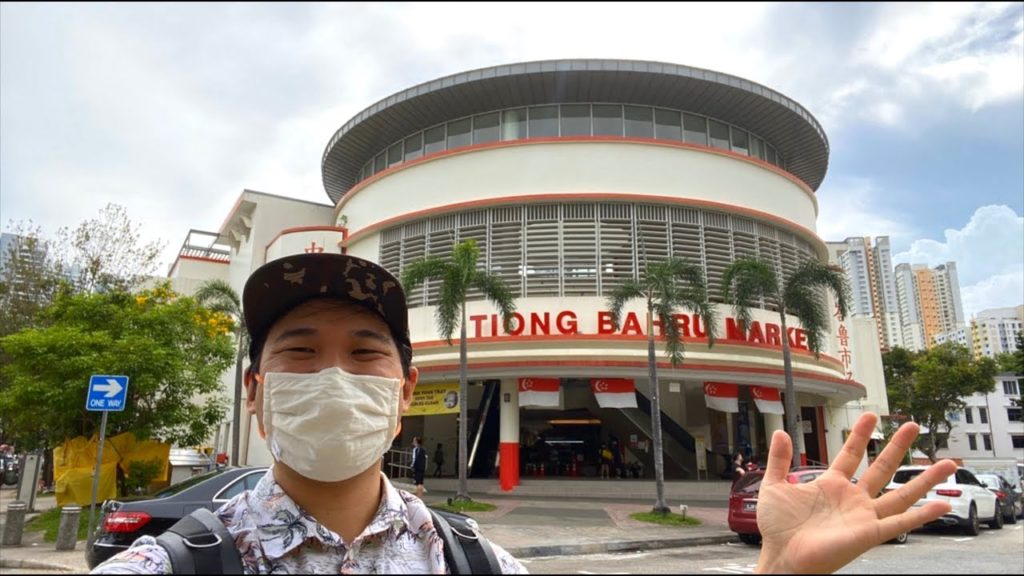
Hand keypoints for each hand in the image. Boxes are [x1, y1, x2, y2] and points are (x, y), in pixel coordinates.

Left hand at [755, 412, 956, 573]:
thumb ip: (778, 459)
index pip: (851, 454)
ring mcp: (864, 516)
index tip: (871, 416)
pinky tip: (942, 505)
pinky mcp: (870, 533)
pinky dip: (923, 516)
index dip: (860, 435)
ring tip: (948, 463)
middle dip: (898, 446)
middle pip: (882, 468)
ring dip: (925, 479)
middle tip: (913, 425)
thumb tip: (780, 432)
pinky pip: (901, 523)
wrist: (781, 555)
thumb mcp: (773, 485)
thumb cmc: (777, 528)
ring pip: (902, 494)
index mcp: (831, 485)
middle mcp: (852, 499)